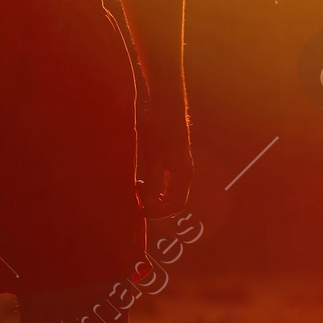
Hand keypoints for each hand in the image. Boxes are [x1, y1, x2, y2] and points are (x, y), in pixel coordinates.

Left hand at [136, 96, 191, 217]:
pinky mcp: (175, 162)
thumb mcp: (153, 159)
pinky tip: (143, 180)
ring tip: (138, 187)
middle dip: (155, 206)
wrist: (167, 109)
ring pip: (170, 193)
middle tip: (137, 199)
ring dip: (154, 196)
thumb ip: (154, 184)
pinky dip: (156, 187)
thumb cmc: (160, 132)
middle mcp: (185, 174)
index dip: (158, 213)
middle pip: (174, 202)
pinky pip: (168, 183)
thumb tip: (151, 206)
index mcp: (183, 176)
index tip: (140, 210)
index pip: (175, 206)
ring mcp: (181, 168)